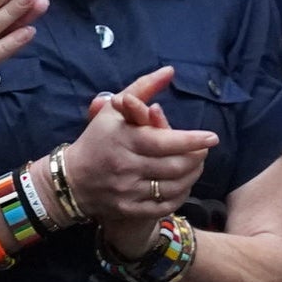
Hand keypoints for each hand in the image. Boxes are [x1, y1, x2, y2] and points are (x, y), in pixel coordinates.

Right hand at [62, 67, 217, 251]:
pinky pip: (164, 206)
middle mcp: (124, 166)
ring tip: (194, 166)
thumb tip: (170, 71)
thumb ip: (142, 89)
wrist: (70, 180)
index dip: (192, 140)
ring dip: (191, 176)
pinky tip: (180, 185)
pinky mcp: (127, 209)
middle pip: (175, 166)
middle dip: (196, 158)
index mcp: (123, 140)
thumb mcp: (114, 111)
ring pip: (174, 186)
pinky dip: (179, 196)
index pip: (165, 142)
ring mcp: (126, 190)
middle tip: (202, 151)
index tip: (211, 138)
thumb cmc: (97, 140)